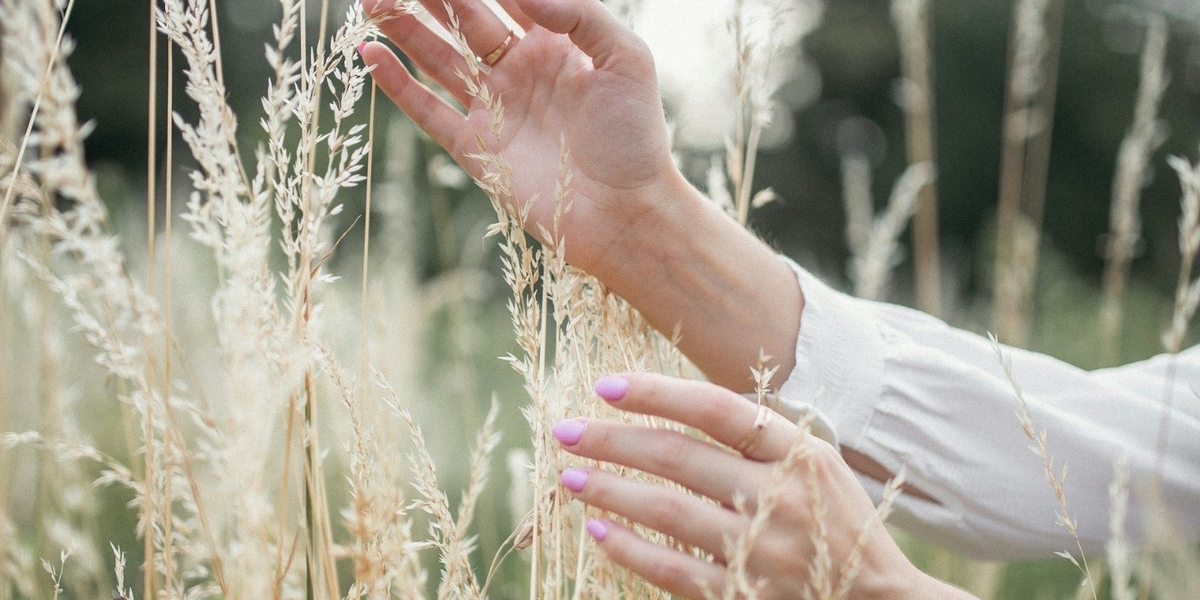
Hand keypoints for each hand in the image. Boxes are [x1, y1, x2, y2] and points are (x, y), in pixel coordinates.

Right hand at [360, 0, 687, 273]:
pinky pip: (427, 109)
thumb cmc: (635, 137)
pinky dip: (397, 83)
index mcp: (555, 45)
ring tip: (372, 0)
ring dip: (404, 25)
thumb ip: (579, 13)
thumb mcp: (626, 59)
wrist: (625, 214)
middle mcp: (518, 72)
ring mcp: (493, 110)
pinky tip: (372, 52)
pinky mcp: (474, 149)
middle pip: (463, 19)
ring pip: (438, 57)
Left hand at [552, 372, 972, 599]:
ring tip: (571, 476)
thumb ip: (760, 436)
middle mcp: (781, 496)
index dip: (656, 392)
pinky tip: (598, 531)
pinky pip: (673, 569)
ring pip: (667, 511)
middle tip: (566, 431)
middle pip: (678, 457)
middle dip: (612, 440)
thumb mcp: (818, 464)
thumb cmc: (837, 523)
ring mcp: (762, 550)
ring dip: (611, 491)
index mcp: (799, 453)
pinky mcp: (744, 595)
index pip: (715, 408)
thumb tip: (672, 405)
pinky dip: (631, 549)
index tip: (604, 385)